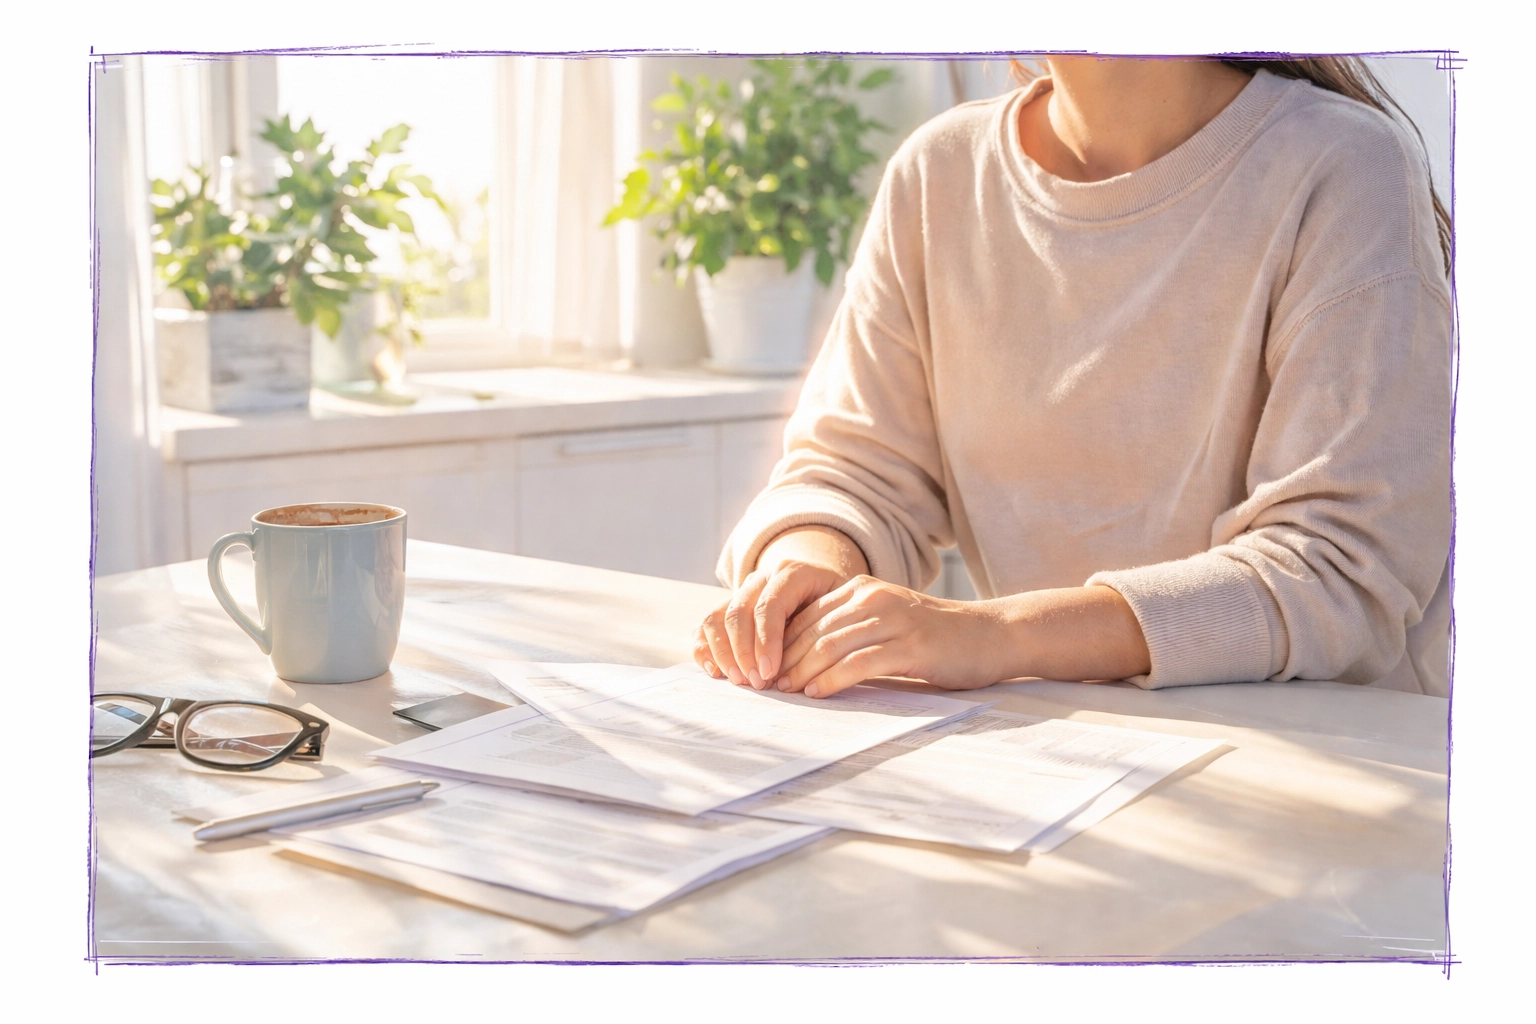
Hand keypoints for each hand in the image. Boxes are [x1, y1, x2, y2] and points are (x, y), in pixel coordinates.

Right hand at [694, 561, 849, 688]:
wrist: (823, 590)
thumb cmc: (838, 607)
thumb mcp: (843, 610)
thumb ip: (829, 627)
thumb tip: (813, 666)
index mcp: (791, 572)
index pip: (769, 605)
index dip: (766, 641)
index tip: (770, 672)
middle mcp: (761, 578)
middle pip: (739, 613)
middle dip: (744, 653)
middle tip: (757, 683)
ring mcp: (741, 591)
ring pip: (716, 618)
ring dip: (724, 653)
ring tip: (739, 681)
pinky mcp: (727, 608)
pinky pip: (705, 625)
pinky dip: (705, 649)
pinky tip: (716, 672)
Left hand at [773, 575, 1006, 697]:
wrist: (992, 635)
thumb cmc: (937, 637)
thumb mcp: (888, 622)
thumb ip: (852, 630)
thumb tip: (804, 658)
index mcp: (864, 589)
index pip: (808, 614)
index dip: (780, 642)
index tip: (762, 668)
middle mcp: (875, 598)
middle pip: (813, 629)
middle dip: (784, 658)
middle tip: (763, 685)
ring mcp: (893, 620)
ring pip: (831, 644)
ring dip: (802, 670)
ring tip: (783, 691)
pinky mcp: (911, 646)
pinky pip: (860, 662)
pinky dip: (833, 678)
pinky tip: (817, 692)